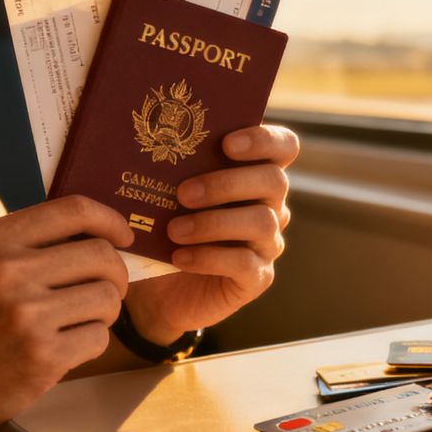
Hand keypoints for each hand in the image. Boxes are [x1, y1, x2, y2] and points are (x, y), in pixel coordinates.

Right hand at [0, 196, 132, 431]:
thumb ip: (24, 246)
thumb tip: (97, 233)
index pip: (74, 210)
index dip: (111, 220)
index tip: (124, 236)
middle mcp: (8, 270)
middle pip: (103, 256)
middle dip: (114, 277)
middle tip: (100, 295)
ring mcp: (25, 314)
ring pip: (109, 298)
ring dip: (104, 314)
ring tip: (75, 325)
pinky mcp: (42, 356)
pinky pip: (100, 338)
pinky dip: (90, 345)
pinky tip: (62, 352)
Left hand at [124, 125, 299, 343]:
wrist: (157, 291)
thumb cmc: (162, 230)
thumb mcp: (163, 196)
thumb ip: (167, 170)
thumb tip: (148, 147)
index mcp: (254, 174)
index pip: (284, 147)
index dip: (264, 140)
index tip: (227, 143)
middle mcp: (271, 206)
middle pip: (274, 181)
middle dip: (227, 183)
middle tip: (183, 193)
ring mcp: (267, 243)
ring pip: (262, 222)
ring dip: (213, 222)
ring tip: (174, 230)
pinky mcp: (257, 278)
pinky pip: (245, 263)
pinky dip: (209, 257)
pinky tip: (179, 257)